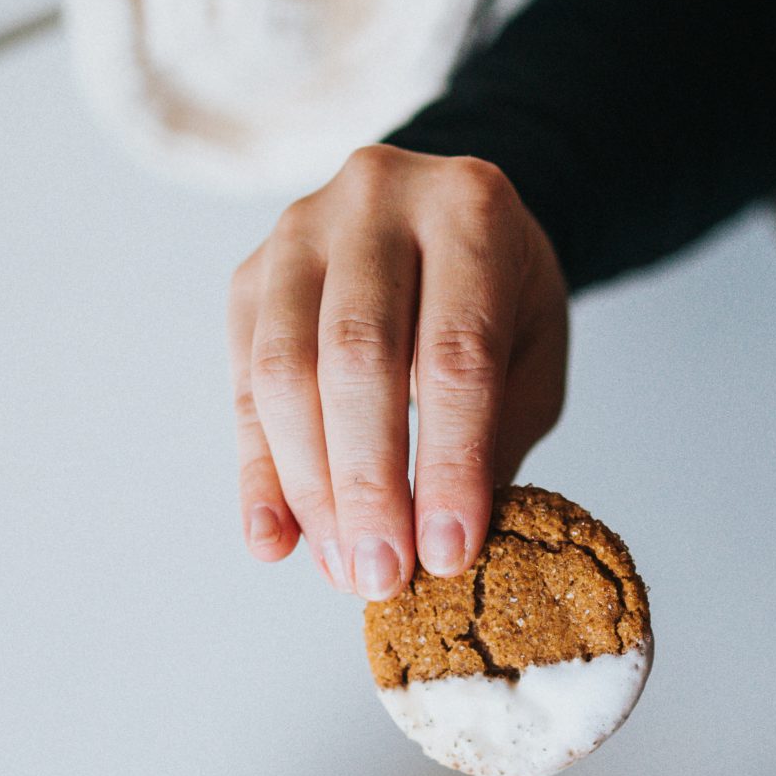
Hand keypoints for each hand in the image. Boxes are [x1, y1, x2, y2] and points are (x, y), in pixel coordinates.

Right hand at [229, 146, 568, 595]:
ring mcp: (299, 230)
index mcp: (471, 208)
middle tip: (381, 576)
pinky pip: (243, 383)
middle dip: (368, 482)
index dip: (448, 460)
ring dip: (309, 486)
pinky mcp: (249, 274)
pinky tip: (274, 540)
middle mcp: (375, 199)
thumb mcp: (531, 356)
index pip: (454, 351)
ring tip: (342, 569)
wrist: (442, 216)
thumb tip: (439, 547)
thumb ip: (493, 434)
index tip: (447, 554)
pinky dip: (257, 471)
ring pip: (285, 369)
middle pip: (357, 356)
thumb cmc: (499, 297)